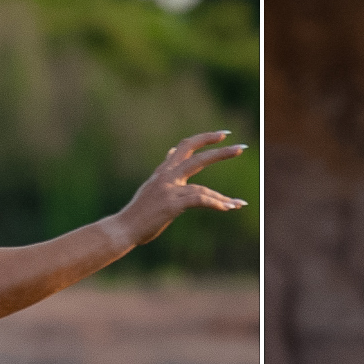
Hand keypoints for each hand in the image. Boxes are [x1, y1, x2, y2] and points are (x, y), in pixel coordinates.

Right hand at [113, 131, 248, 246]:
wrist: (122, 229)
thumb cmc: (138, 211)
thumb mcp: (152, 185)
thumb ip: (165, 169)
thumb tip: (171, 151)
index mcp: (163, 172)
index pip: (185, 147)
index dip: (204, 139)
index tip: (223, 135)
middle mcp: (166, 177)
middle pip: (196, 158)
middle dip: (220, 153)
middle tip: (241, 148)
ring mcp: (168, 191)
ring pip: (202, 187)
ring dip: (222, 198)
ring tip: (239, 204)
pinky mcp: (171, 205)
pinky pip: (198, 202)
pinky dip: (215, 205)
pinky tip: (228, 209)